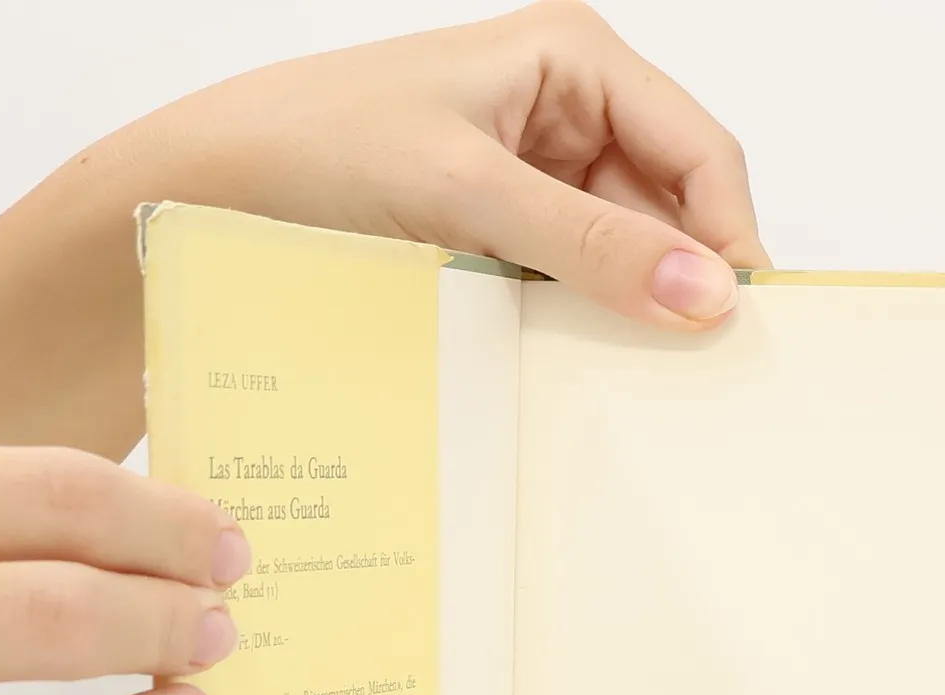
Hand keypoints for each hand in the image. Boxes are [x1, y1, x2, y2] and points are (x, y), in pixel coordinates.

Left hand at [160, 0, 770, 328]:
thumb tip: (707, 294)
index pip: (699, 152)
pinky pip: (574, 290)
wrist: (205, 199)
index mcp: (574, 59)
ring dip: (633, 317)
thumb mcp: (467, 192)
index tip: (740, 327)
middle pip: (672, 209)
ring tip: (643, 385)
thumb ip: (590, 245)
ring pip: (626, 260)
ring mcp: (535, 181)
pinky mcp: (503, 241)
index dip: (730, 236)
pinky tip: (583, 375)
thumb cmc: (314, 150)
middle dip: (685, 283)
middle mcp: (566, 112)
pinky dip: (585, 332)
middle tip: (702, 375)